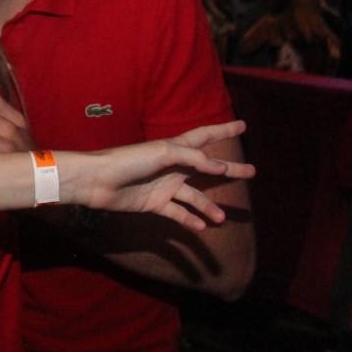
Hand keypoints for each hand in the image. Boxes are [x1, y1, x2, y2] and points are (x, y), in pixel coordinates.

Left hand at [62, 121, 254, 232]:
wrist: (98, 181)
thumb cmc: (128, 160)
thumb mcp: (164, 153)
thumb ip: (193, 159)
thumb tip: (223, 168)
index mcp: (174, 147)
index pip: (205, 136)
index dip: (224, 130)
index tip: (243, 125)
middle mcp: (173, 166)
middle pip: (207, 168)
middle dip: (230, 171)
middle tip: (253, 172)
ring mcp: (165, 185)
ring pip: (195, 197)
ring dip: (208, 207)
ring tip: (222, 218)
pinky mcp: (155, 203)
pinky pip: (178, 212)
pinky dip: (189, 219)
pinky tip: (200, 227)